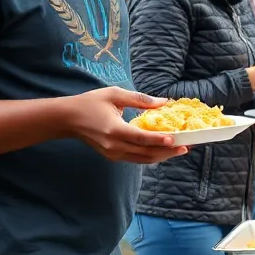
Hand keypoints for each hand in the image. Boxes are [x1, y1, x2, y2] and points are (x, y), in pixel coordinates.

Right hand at [66, 88, 187, 163]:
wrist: (68, 119)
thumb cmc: (91, 103)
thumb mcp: (115, 94)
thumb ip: (140, 99)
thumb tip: (164, 102)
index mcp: (114, 129)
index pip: (141, 138)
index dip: (159, 140)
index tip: (175, 139)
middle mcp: (114, 145)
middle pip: (146, 152)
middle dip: (167, 151)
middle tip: (186, 146)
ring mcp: (113, 153)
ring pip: (143, 159)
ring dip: (162, 156)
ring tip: (179, 149)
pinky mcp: (113, 156)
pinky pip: (136, 159)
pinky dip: (151, 156)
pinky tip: (163, 150)